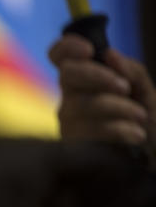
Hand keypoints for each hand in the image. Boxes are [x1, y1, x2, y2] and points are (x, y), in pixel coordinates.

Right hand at [51, 35, 155, 155]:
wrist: (150, 159)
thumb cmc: (143, 124)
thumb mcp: (145, 92)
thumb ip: (131, 71)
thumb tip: (110, 54)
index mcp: (85, 79)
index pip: (59, 56)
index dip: (67, 47)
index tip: (89, 50)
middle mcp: (70, 97)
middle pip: (67, 73)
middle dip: (98, 76)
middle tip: (125, 88)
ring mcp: (68, 121)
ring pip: (83, 103)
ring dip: (120, 108)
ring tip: (142, 118)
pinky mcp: (72, 144)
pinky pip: (90, 129)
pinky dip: (119, 130)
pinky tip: (136, 136)